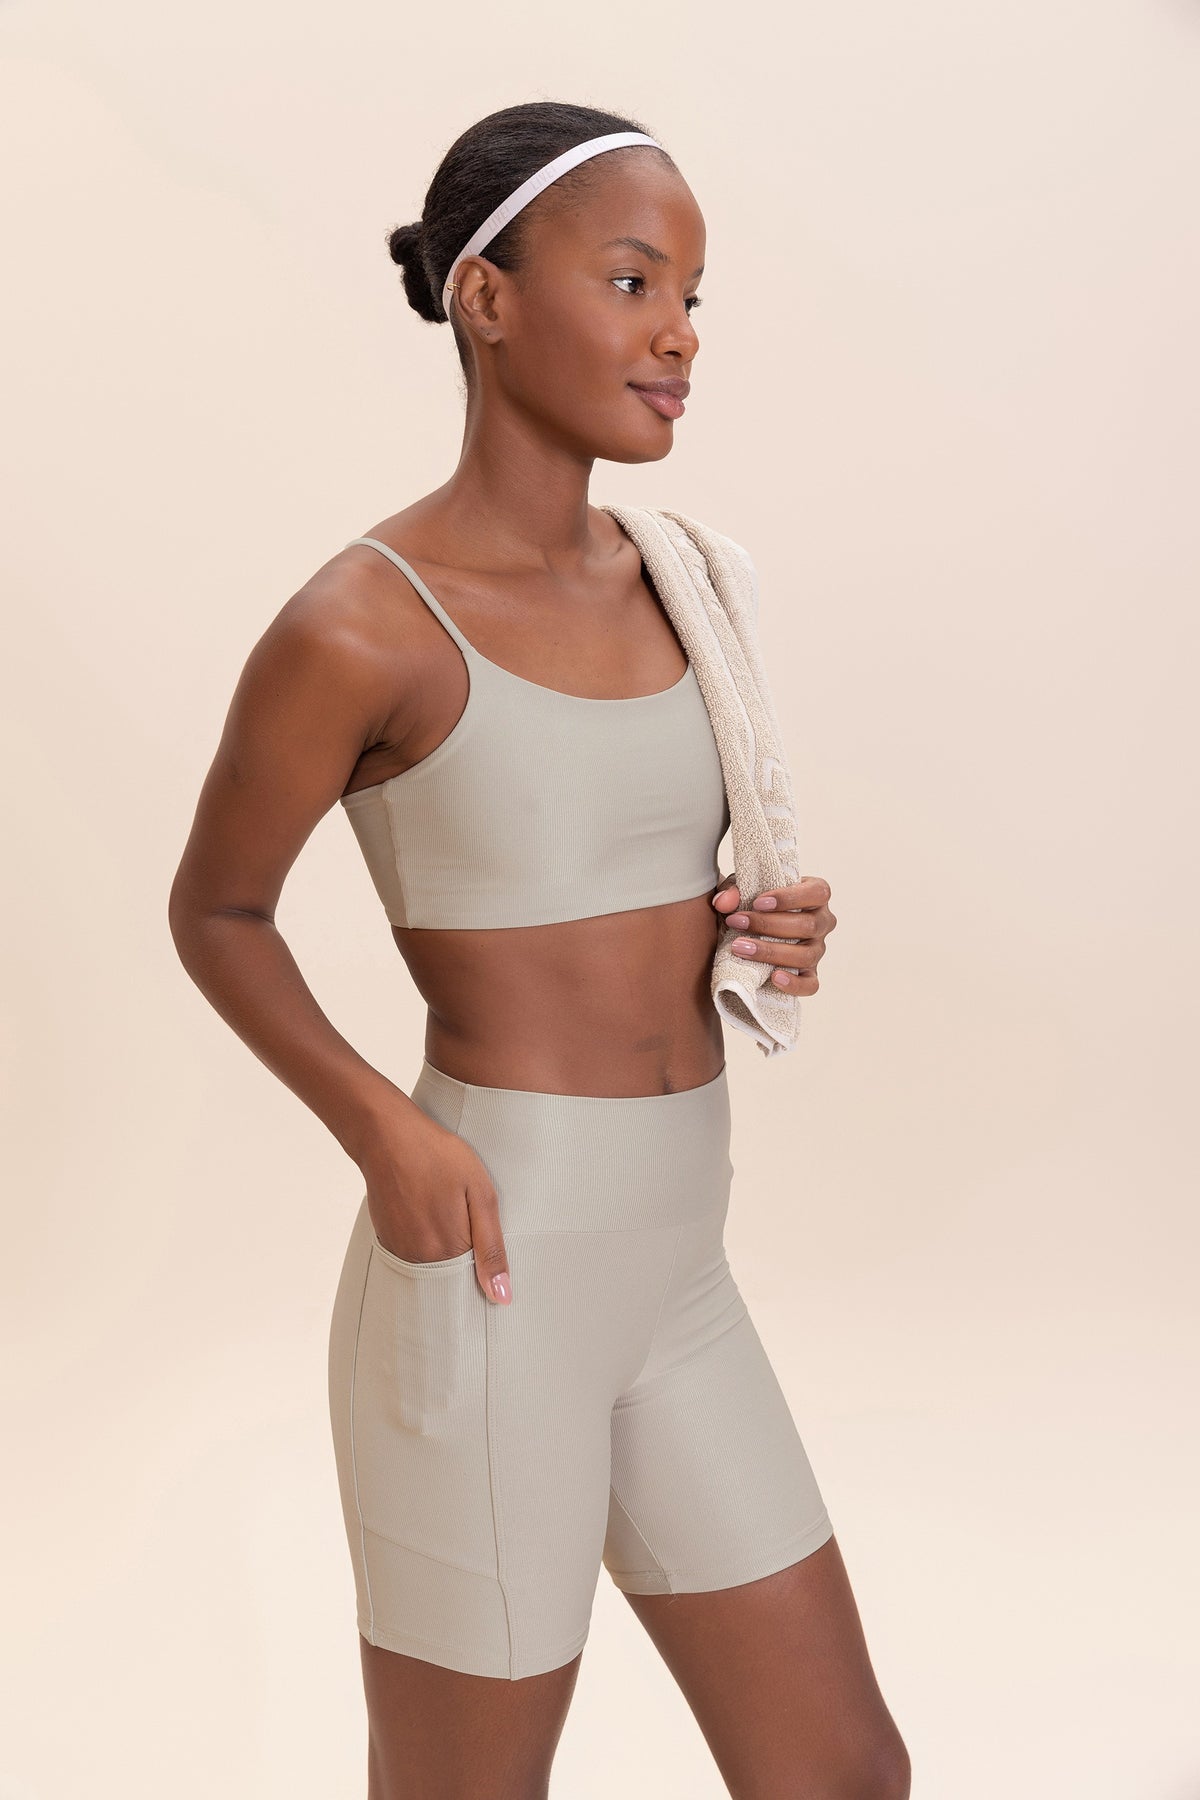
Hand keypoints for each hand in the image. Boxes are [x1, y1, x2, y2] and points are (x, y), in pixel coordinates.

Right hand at [360, 1112, 512, 1304]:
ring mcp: (399, 1250)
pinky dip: (424, 1239)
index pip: (475, 1281)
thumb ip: (491, 1248)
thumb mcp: (480, 1194)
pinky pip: (413, 1253)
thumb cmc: (438, 1157)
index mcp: (448, 1251)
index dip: (485, 1264)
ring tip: (444, 1208)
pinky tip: (426, 1210)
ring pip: (432, 1265)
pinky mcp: (385, 1239)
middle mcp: (420, 1260)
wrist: (387, 1135)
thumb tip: (502, 1296)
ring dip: (443, 1247)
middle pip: (452, 1277)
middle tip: (463, 1213)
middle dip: (465, 1257)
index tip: (483, 1237)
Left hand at [712, 873, 836, 992]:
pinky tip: (773, 978)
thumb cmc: (755, 901)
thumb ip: (734, 891)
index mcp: (816, 895)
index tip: (758, 902)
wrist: (753, 927)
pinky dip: (794, 984)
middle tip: (736, 923)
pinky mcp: (810, 974)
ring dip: (771, 952)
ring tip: (741, 948)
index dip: (789, 898)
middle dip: (768, 925)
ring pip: (806, 955)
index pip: (818, 893)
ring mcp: (818, 949)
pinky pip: (810, 984)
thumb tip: (722, 903)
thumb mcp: (745, 890)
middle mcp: (822, 922)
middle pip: (808, 926)